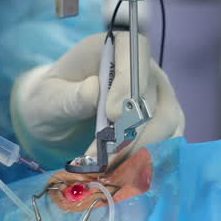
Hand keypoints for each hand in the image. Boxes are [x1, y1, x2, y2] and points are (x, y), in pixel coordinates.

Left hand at [10, 33, 183, 167]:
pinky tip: (124, 172)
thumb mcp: (51, 97)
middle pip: (154, 93)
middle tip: (103, 157)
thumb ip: (71, 95)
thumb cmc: (53, 100)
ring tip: (108, 168)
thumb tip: (95, 91)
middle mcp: (143, 67)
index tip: (110, 115)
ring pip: (167, 120)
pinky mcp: (163, 121)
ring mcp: (158, 94)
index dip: (128, 82)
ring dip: (140, 149)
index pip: (135, 50)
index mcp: (113, 47)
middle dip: (131, 129)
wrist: (58, 117)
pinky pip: (170, 139)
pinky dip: (149, 158)